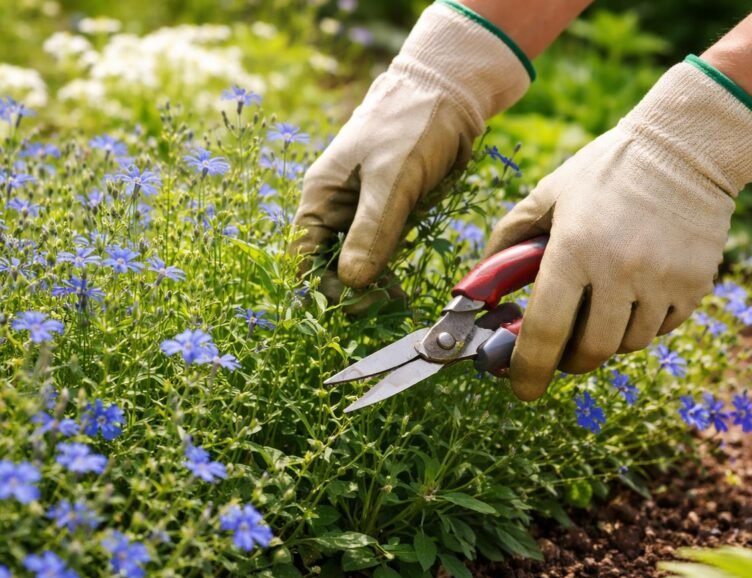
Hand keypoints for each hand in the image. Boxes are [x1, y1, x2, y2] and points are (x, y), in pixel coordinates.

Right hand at [291, 1, 530, 302]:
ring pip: (356, 263)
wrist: (448, 94)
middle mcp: (336, 209)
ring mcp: (363, 213)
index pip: (303, 256)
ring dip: (369, 287)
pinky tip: (400, 291)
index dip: (318, 286)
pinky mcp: (390, 215)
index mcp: (321, 197)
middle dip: (347, 292)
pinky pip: (381, 253)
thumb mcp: (391, 180)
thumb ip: (371, 231)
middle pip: (328, 265)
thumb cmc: (410, 126)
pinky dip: (387, 274)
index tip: (347, 307)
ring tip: (393, 304)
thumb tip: (351, 282)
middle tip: (376, 310)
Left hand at [485, 61, 751, 399]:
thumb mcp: (546, 196)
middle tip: (558, 349)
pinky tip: (633, 295)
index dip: (528, 369)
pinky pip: (660, 330)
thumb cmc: (604, 172)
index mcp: (574, 249)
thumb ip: (506, 244)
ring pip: (626, 345)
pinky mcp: (695, 285)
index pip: (546, 331)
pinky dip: (640, 325)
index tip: (521, 388)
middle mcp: (620, 270)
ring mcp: (663, 280)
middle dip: (567, 360)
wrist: (686, 146)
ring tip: (598, 308)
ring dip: (605, 340)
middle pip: (589, 352)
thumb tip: (475, 289)